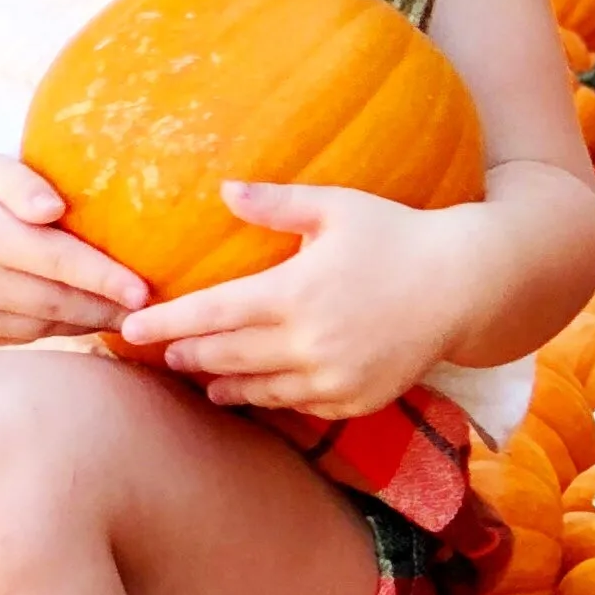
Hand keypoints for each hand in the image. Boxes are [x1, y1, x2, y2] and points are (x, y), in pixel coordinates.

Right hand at [0, 153, 147, 346]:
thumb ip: (22, 182)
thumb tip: (54, 210)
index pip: (59, 262)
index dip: (104, 278)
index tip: (143, 291)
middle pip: (60, 302)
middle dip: (108, 307)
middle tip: (150, 309)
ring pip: (47, 326)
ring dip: (88, 321)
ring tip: (124, 313)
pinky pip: (27, 336)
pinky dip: (59, 328)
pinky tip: (81, 316)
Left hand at [115, 184, 475, 415]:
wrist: (465, 286)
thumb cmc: (397, 235)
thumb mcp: (337, 207)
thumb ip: (276, 203)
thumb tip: (223, 189)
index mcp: (294, 293)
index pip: (211, 314)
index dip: (165, 323)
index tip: (129, 329)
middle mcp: (308, 343)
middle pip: (224, 357)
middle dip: (185, 355)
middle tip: (158, 353)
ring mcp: (332, 378)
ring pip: (256, 389)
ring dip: (219, 383)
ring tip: (196, 377)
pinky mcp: (353, 400)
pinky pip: (295, 405)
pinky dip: (267, 398)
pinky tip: (249, 389)